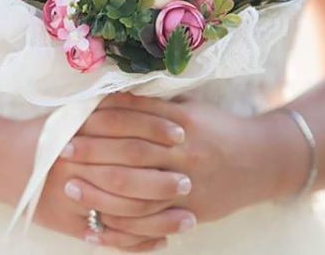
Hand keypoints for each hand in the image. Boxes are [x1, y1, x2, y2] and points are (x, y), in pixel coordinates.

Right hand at [0, 110, 196, 252]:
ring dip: (160, 218)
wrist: (5, 162)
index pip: (124, 126)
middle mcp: (75, 165)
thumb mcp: (74, 113)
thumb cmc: (47, 134)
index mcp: (77, 130)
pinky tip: (163, 241)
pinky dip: (137, 242)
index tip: (182, 133)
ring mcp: (72, 199)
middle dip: (161, 180)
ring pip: (123, 213)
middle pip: (127, 173)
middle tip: (189, 182)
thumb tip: (153, 97)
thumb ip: (108, 106)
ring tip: (190, 219)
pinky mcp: (69, 225)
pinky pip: (108, 237)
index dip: (155, 127)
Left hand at [62, 93, 301, 231]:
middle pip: (131, 153)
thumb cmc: (220, 129)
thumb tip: (117, 98)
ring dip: (100, 189)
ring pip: (137, 191)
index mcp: (182, 122)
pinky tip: (100, 222)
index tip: (75, 120)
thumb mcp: (193, 109)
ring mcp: (188, 184)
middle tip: (63, 151)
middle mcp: (184, 152)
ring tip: (71, 186)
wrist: (261, 160)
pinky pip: (153, 220)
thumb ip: (157, 106)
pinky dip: (125, 224)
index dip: (102, 119)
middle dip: (94, 151)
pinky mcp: (192, 210)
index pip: (134, 119)